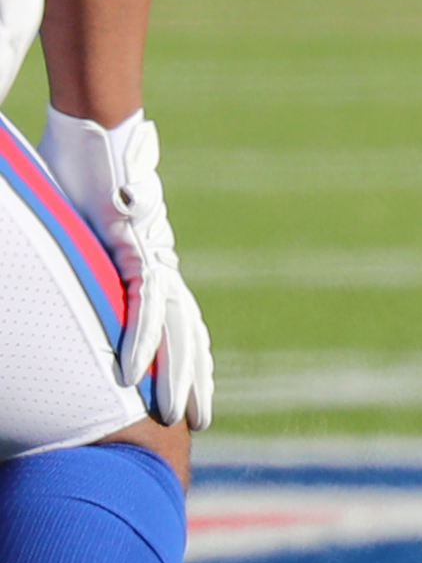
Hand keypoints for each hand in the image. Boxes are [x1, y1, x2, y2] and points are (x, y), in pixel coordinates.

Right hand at [39, 109, 212, 431]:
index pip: (180, 324)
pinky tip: (131, 374)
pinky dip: (136, 338)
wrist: (101, 138)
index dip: (190, 361)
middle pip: (185, 335)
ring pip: (171, 328)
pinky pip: (138, 302)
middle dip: (195, 381)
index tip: (195, 399)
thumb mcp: (89, 235)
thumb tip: (78, 284)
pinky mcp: (133, 249)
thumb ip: (96, 265)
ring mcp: (151, 259)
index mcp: (155, 267)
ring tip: (178, 414)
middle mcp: (161, 267)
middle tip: (201, 424)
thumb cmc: (90, 179)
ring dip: (173, 374)